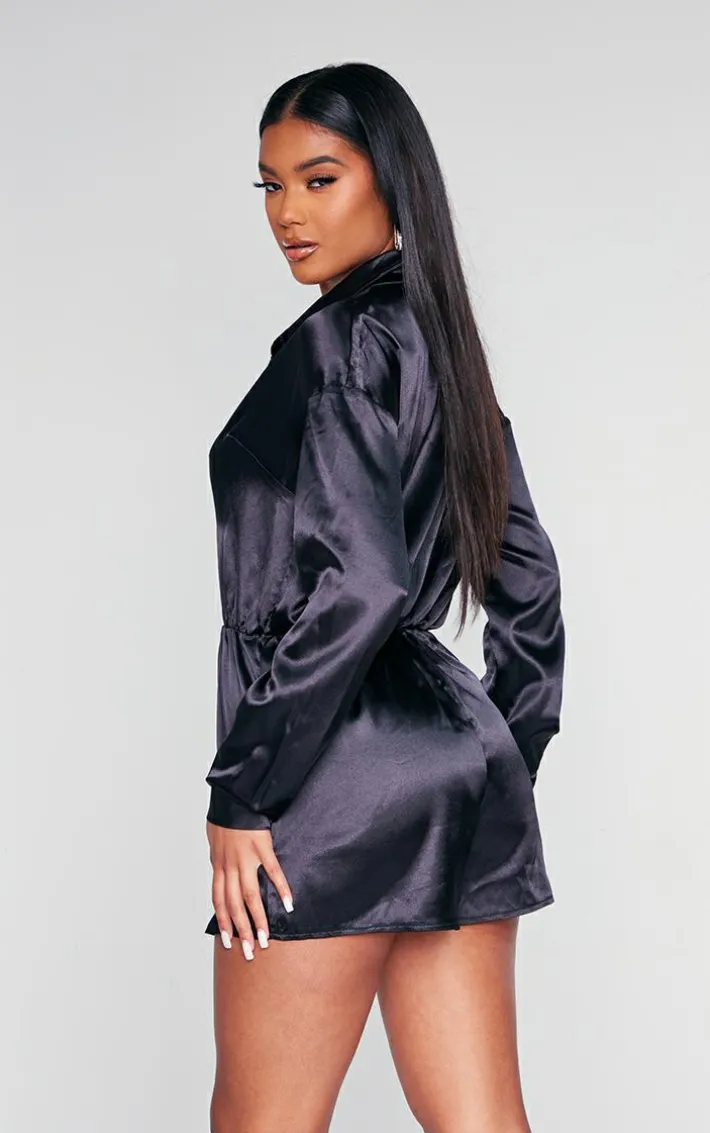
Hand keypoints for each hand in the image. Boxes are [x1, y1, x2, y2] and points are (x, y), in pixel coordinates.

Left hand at [206, 821, 293, 960]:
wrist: (232, 796)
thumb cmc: (224, 817)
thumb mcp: (215, 841)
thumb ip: (219, 859)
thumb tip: (219, 871)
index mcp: (219, 865)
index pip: (219, 901)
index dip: (224, 922)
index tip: (230, 942)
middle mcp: (229, 866)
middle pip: (234, 905)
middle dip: (241, 930)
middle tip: (248, 952)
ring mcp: (245, 857)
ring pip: (250, 895)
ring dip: (257, 919)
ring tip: (265, 938)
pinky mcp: (262, 846)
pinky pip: (272, 871)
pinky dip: (281, 888)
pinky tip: (288, 904)